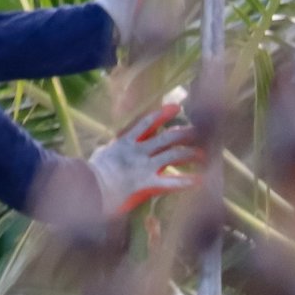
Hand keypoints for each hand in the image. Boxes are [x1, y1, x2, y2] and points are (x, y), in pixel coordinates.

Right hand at [89, 94, 198, 214]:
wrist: (91, 187)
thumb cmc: (92, 172)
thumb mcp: (99, 155)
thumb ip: (108, 150)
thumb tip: (106, 149)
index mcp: (125, 142)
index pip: (147, 123)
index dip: (163, 114)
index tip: (176, 107)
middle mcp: (139, 151)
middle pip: (167, 138)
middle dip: (184, 134)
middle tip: (197, 132)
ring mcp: (145, 166)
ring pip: (173, 155)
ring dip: (190, 154)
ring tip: (203, 155)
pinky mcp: (149, 183)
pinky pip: (172, 182)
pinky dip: (187, 181)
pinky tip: (200, 180)